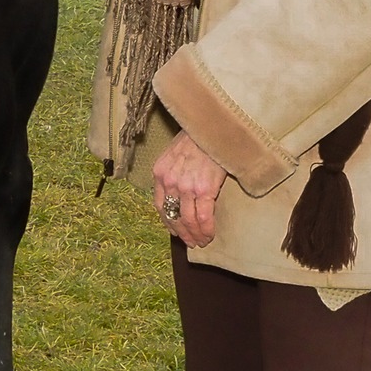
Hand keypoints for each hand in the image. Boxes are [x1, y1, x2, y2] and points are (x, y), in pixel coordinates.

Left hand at [153, 130, 229, 247]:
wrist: (211, 128)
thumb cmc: (196, 139)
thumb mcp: (174, 154)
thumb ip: (172, 172)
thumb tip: (178, 192)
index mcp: (160, 173)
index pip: (159, 205)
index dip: (167, 222)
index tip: (175, 231)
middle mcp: (169, 182)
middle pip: (173, 216)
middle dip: (182, 233)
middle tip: (191, 242)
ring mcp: (186, 187)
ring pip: (188, 220)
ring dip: (195, 235)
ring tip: (202, 242)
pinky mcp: (204, 190)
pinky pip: (203, 217)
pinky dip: (206, 230)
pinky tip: (209, 236)